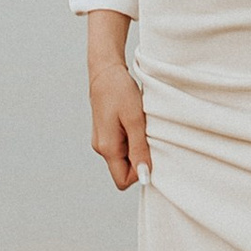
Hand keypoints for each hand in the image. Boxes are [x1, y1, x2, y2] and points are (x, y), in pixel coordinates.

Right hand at [86, 22, 150, 189]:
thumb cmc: (120, 91)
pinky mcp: (105, 133)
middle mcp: (101, 148)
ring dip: (136, 146)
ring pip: (124, 158)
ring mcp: (102, 140)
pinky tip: (134, 121)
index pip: (123, 180)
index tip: (149, 150)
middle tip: (147, 134)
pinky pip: (121, 146)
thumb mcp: (135, 120)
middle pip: (124, 170)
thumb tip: (144, 176)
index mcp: (107, 147)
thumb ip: (139, 150)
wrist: (105, 70)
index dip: (140, 172)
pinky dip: (131, 138)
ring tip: (140, 125)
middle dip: (139, 158)